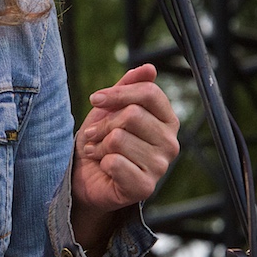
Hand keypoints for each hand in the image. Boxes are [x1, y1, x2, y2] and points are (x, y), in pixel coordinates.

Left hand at [72, 64, 179, 236]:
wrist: (86, 176)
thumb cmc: (101, 139)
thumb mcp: (110, 108)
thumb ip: (128, 87)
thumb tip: (149, 68)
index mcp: (166, 120)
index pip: (149, 93)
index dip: (118, 93)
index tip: (95, 98)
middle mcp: (170, 143)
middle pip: (132, 115)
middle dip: (104, 124)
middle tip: (95, 135)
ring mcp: (160, 166)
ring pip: (119, 138)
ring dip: (100, 145)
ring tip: (99, 151)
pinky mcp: (145, 187)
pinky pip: (115, 162)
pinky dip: (101, 162)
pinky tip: (104, 167)